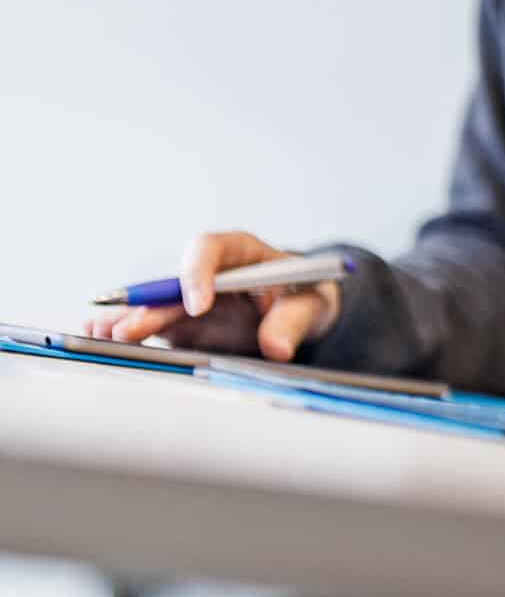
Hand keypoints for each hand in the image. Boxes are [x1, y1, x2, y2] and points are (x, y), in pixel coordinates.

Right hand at [80, 231, 341, 361]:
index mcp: (241, 253)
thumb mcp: (312, 305)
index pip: (210, 249)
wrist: (302, 310)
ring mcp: (191, 299)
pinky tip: (100, 341)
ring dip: (127, 320)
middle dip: (150, 306)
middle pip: (172, 284)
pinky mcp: (182, 325)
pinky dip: (127, 333)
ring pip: (154, 307)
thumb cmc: (306, 296)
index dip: (199, 274)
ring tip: (99, 335)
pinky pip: (152, 327)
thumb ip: (293, 321)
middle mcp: (209, 274)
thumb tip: (277, 347)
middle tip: (128, 331)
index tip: (199, 305)